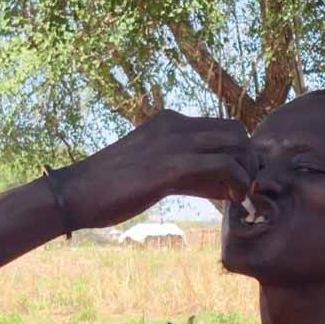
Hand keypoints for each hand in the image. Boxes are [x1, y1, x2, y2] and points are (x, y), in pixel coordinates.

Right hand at [62, 110, 253, 227]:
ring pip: (235, 142)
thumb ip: (187, 172)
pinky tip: (232, 201)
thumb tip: (220, 185)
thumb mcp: (154, 171)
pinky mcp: (171, 165)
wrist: (76, 193)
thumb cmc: (110, 188)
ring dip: (247, 171)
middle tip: (244, 188)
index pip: (220, 127)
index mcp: (168, 122)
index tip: (236, 181)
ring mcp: (173, 142)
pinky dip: (239, 183)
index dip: (236, 153)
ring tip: (240, 196)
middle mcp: (174, 125)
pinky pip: (224, 165)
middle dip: (248, 159)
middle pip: (235, 130)